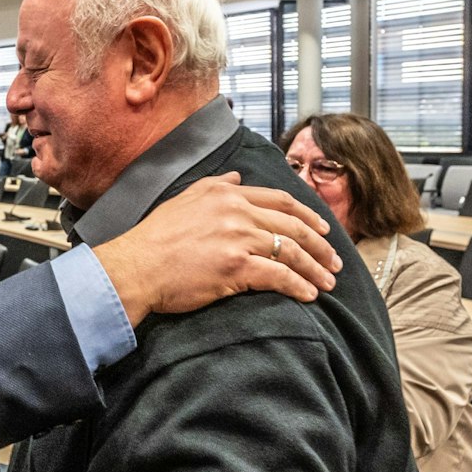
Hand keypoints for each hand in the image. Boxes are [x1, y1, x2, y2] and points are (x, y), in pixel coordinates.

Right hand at [93, 172, 341, 321]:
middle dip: (321, 246)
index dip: (307, 215)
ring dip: (315, 269)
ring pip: (291, 251)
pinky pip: (279, 276)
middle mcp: (237, 211)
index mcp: (227, 193)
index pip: (279, 201)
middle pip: (293, 226)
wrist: (135, 266)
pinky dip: (298, 286)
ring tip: (328, 283)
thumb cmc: (154, 237)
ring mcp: (239, 238)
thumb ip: (216, 184)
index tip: (323, 230)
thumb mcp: (185, 198)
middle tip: (335, 262)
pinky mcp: (236, 267)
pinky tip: (309, 295)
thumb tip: (238, 176)